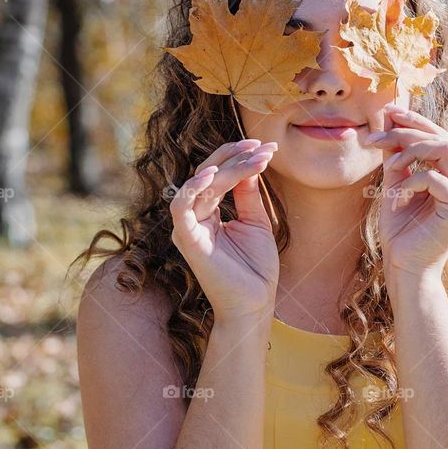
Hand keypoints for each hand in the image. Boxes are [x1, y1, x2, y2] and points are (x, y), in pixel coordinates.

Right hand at [169, 138, 279, 319]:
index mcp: (209, 212)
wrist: (255, 302)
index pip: (218, 175)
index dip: (239, 157)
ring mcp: (189, 227)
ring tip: (252, 157)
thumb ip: (248, 193)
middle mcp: (195, 216)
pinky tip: (213, 176)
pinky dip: (193, 188)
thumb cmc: (255, 267)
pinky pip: (181, 207)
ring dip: (226, 167)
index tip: (267, 147)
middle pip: (208, 173)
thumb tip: (250, 162)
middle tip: (261, 146)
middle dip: (234, 156)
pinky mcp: (186, 239)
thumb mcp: (256, 221)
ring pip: (200, 184)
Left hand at [368, 105, 447, 278]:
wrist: (404, 267)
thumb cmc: (400, 230)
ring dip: (410, 149)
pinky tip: (398, 194)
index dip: (414, 120)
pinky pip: (435, 178)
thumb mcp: (394, 183)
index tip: (387, 111)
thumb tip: (388, 118)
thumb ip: (396, 155)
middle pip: (442, 137)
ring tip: (389, 163)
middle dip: (407, 130)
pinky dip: (411, 179)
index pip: (439, 136)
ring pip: (444, 149)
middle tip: (376, 134)